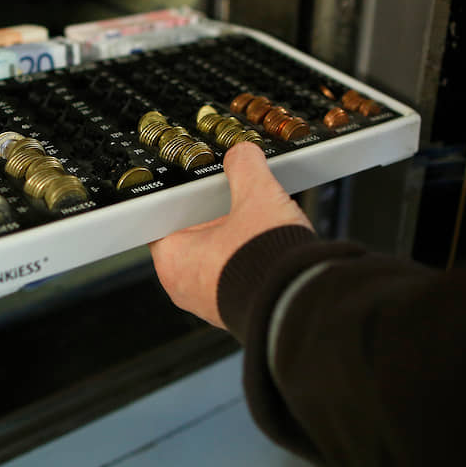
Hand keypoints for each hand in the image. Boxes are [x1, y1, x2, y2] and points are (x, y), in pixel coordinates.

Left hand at [150, 142, 313, 327]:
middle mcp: (184, 287)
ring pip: (216, 260)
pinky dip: (249, 264)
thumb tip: (243, 155)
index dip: (184, 199)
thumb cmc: (266, 263)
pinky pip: (235, 279)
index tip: (197, 188)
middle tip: (235, 203)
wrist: (301, 303)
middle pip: (193, 238)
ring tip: (257, 227)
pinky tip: (269, 251)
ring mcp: (209, 303)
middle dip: (216, 219)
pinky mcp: (235, 312)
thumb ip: (245, 167)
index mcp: (172, 259)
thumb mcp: (257, 196)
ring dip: (236, 243)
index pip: (164, 219)